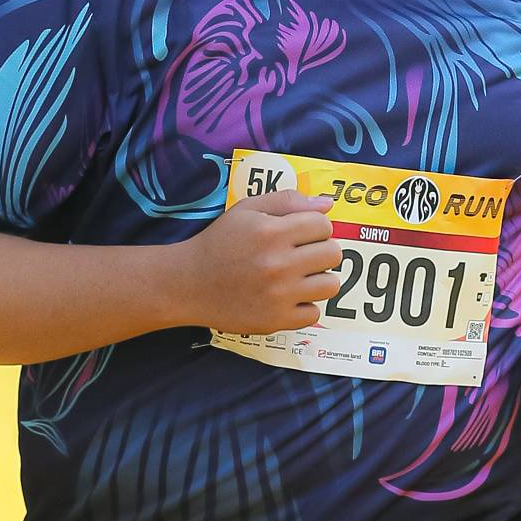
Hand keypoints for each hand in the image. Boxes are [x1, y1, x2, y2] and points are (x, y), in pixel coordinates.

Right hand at [175, 192, 341, 334]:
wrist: (187, 283)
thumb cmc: (219, 243)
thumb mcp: (246, 210)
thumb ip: (287, 201)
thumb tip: (327, 204)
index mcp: (272, 232)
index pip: (324, 225)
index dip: (316, 228)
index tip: (302, 235)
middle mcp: (278, 263)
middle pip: (333, 254)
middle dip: (321, 251)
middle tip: (302, 256)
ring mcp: (278, 295)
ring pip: (330, 285)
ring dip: (318, 280)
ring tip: (299, 278)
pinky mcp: (276, 320)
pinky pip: (314, 314)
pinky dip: (304, 306)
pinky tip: (287, 298)